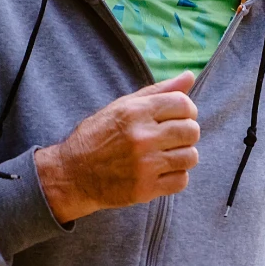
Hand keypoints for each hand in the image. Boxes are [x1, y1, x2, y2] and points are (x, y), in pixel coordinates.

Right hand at [34, 71, 199, 221]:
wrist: (72, 174)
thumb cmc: (99, 136)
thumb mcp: (122, 106)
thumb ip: (158, 91)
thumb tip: (189, 76)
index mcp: (135, 112)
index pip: (183, 104)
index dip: (187, 110)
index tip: (179, 117)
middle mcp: (141, 137)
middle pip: (191, 131)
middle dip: (187, 133)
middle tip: (173, 138)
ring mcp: (144, 165)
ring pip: (190, 156)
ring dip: (183, 156)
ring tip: (167, 155)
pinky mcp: (145, 189)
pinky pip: (182, 180)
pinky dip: (176, 176)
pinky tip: (162, 171)